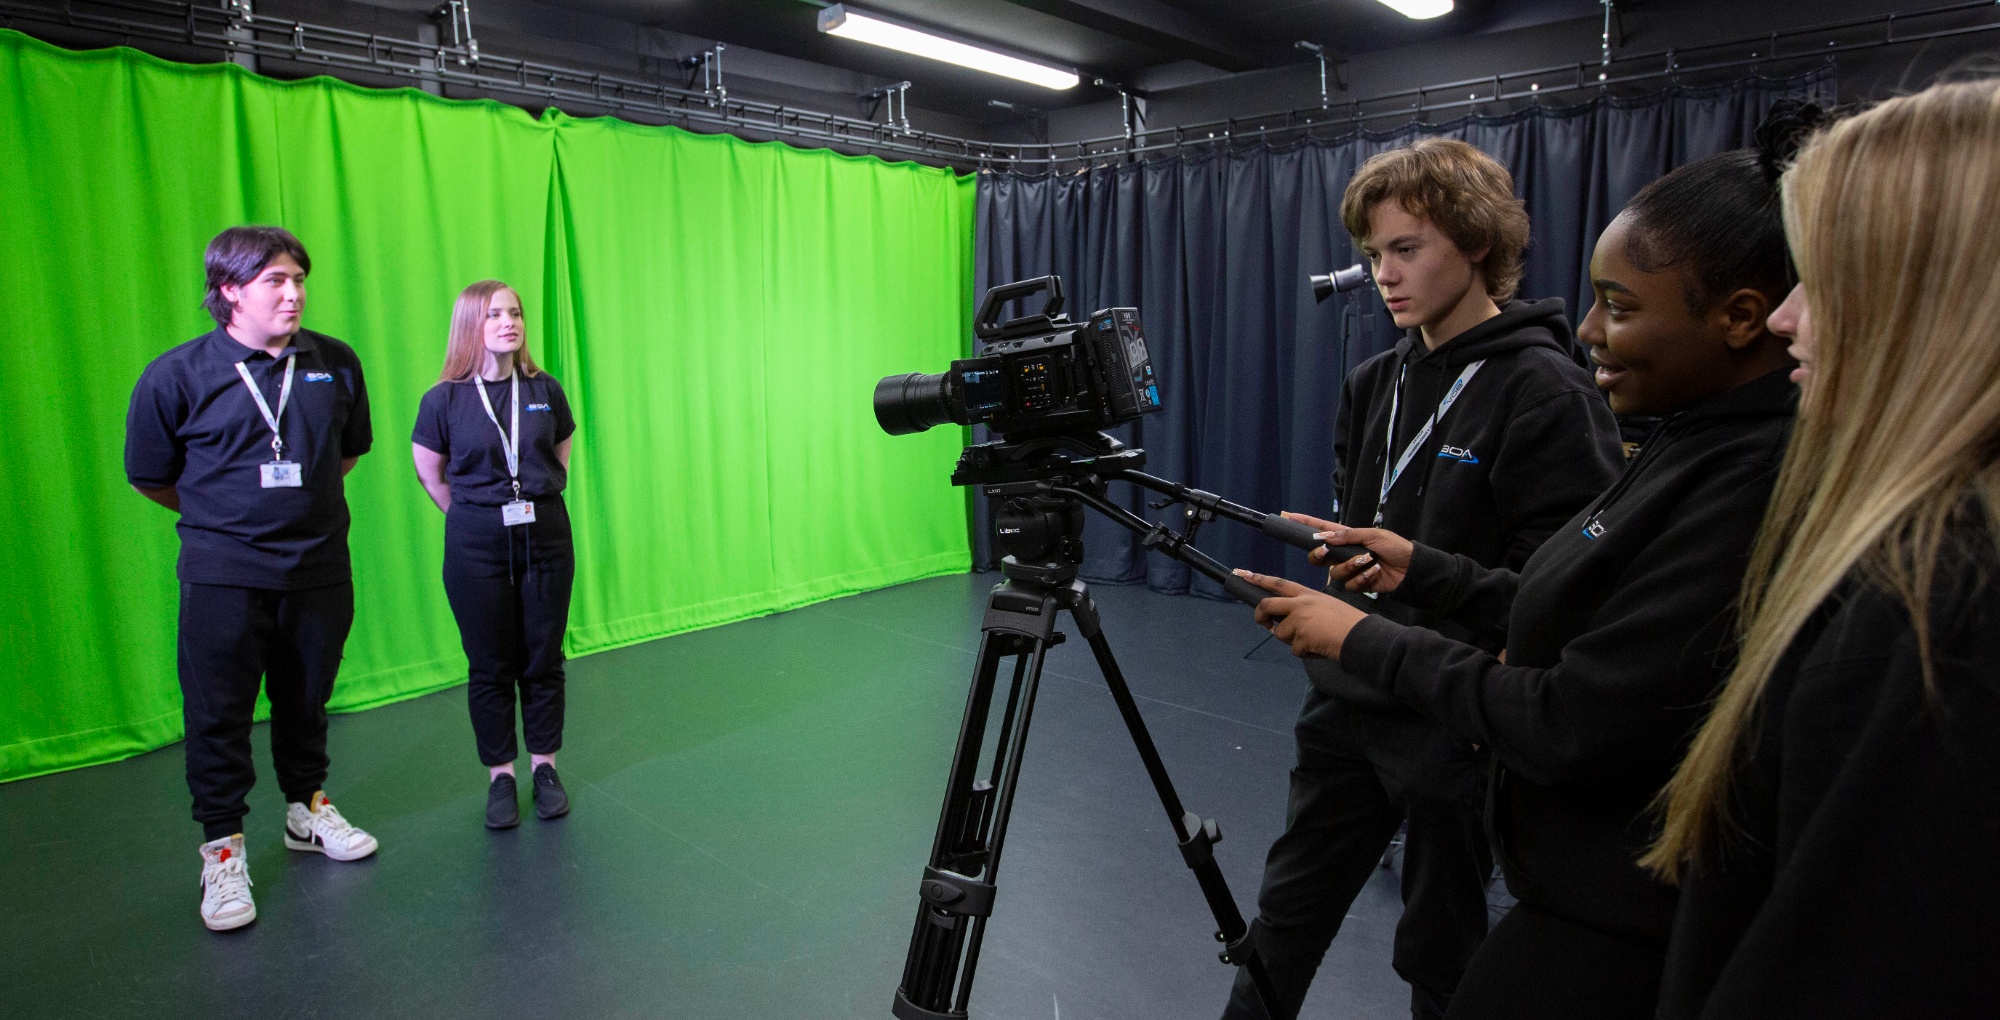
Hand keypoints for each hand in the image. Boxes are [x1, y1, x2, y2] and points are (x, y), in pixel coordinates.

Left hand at [1235, 569, 1368, 659]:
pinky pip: (1295, 649)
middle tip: (1263, 624)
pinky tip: (1320, 647)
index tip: (1244, 575)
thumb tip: (1288, 623)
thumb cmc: (1349, 623)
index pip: (1278, 584)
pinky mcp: (1301, 637)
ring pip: (1280, 633)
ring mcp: (1299, 620)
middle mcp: (1300, 604)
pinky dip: (1306, 653)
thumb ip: (1306, 610)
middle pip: (1266, 605)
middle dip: (1260, 616)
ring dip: (1293, 641)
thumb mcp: (1327, 606)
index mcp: (1308, 594)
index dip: (1259, 579)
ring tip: (1314, 640)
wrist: (1361, 636)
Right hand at [1287, 516, 1413, 593]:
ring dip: (1352, 567)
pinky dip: (1362, 579)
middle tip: (1324, 552)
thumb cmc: (1395, 547)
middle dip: (1318, 556)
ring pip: (1335, 573)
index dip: (1305, 523)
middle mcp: (1345, 554)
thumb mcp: (1373, 535)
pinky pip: (1349, 585)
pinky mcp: (1358, 585)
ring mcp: (1350, 570)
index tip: (1288, 516)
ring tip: (1369, 562)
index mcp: (1348, 537)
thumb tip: (1323, 536)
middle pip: (1319, 557)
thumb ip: (1347, 536)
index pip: (1322, 529)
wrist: (1411, 570)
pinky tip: (1374, 574)